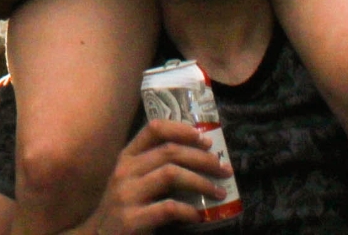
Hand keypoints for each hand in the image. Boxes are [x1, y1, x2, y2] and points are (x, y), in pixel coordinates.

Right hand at [88, 120, 229, 231]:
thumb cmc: (123, 208)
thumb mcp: (132, 181)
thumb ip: (153, 168)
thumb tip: (196, 158)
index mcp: (127, 156)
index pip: (154, 129)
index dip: (181, 129)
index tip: (204, 138)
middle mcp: (126, 170)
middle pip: (169, 151)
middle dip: (201, 158)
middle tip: (223, 168)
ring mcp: (127, 194)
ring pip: (170, 174)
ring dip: (200, 181)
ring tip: (219, 192)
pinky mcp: (132, 219)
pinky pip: (167, 207)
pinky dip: (188, 210)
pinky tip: (198, 215)